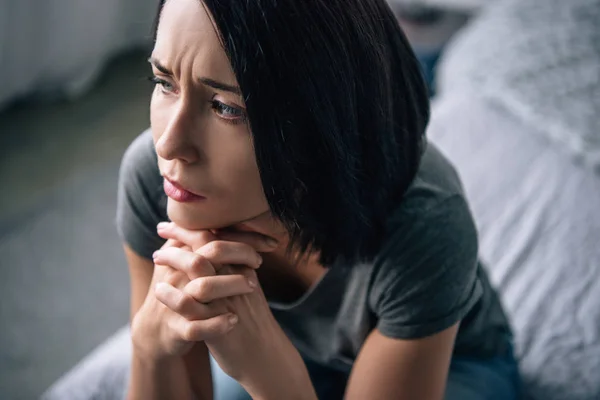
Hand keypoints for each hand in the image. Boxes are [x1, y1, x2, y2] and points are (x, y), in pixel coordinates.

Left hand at [157, 223, 315, 398]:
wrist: (264, 356)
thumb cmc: (251, 322)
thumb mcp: (247, 289)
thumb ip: (233, 269)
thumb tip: (211, 250)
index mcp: (244, 269)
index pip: (220, 236)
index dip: (194, 226)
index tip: (174, 223)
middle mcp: (237, 279)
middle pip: (208, 244)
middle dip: (181, 234)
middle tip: (161, 228)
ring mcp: (227, 299)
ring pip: (199, 267)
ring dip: (174, 258)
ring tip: (156, 257)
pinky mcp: (217, 323)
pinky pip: (190, 304)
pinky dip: (172, 295)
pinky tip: (158, 290)